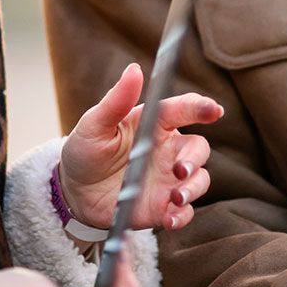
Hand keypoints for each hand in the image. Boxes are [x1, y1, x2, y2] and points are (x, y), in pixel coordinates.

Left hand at [60, 62, 223, 229]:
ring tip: (175, 197)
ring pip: (199, 179)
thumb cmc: (85, 151)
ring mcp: (167, 179)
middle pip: (199, 148)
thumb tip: (134, 69)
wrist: (73, 192)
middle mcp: (167, 150)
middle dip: (196, 158)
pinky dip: (182, 216)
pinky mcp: (162, 206)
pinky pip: (184, 212)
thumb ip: (116, 101)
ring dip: (193, 189)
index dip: (201, 108)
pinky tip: (170, 218)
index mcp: (153, 124)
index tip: (214, 110)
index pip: (183, 110)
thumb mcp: (94, 125)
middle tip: (180, 169)